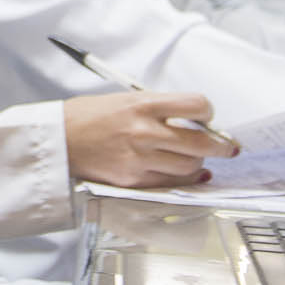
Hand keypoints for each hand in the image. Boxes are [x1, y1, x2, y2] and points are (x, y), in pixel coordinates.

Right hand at [61, 90, 235, 187]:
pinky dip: (184, 180)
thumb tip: (190, 120)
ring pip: (190, 166)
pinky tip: (189, 175)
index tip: (208, 116)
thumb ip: (158, 108)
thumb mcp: (124, 100)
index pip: (196, 105)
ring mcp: (139, 159)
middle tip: (227, 146)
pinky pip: (170, 184)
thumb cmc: (86, 118)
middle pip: (201, 142)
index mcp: (142, 105)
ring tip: (198, 158)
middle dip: (220, 145)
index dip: (208, 111)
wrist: (58, 141)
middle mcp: (144, 131)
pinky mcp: (133, 181)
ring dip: (200, 163)